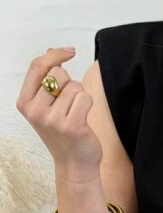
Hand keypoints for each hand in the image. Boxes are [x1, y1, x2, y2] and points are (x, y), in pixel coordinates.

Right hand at [15, 46, 103, 174]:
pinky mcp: (71, 125)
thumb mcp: (47, 104)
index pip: (37, 66)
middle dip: (69, 83)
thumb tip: (50, 50)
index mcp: (24, 102)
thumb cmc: (62, 130)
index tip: (71, 51)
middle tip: (68, 105)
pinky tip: (83, 119)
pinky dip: (88, 104)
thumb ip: (46, 78)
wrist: (74, 162)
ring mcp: (52, 119)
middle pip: (59, 73)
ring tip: (75, 114)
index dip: (55, 54)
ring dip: (80, 96)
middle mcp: (34, 110)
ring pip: (74, 86)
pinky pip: (85, 98)